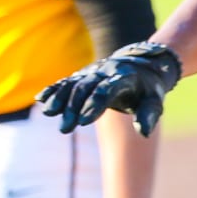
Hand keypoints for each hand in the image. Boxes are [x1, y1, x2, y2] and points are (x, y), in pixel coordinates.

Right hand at [37, 42, 182, 136]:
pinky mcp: (83, 75)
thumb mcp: (155, 101)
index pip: (105, 91)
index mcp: (123, 78)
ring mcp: (92, 72)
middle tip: (64, 129)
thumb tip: (143, 133)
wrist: (143, 63)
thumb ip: (148, 116)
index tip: (82, 122)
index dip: (93, 105)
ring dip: (59, 98)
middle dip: (73, 107)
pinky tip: (41, 99)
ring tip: (48, 113)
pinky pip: (66, 81)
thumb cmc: (149, 89)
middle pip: (85, 88)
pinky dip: (54, 89)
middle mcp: (105, 72)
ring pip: (73, 83)